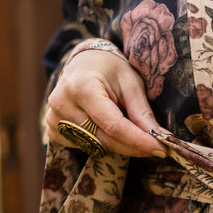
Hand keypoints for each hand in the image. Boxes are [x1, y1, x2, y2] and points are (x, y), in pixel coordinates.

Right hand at [45, 50, 166, 157]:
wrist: (84, 63)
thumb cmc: (109, 70)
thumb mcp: (131, 83)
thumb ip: (142, 113)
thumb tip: (160, 140)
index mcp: (82, 87)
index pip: (113, 126)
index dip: (138, 141)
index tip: (160, 149)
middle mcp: (61, 103)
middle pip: (104, 140)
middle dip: (133, 146)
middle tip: (156, 147)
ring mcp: (53, 118)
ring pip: (95, 146)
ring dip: (119, 145)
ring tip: (130, 130)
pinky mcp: (52, 128)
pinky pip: (82, 147)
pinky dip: (101, 144)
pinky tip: (107, 130)